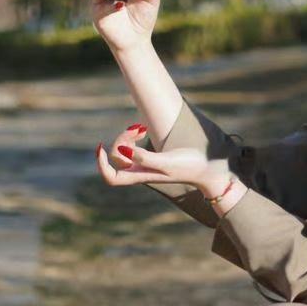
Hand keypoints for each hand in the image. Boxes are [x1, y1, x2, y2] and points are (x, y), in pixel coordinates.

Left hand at [96, 124, 224, 195]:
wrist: (205, 168)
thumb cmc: (187, 166)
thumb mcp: (166, 162)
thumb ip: (145, 158)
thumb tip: (123, 150)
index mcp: (140, 176)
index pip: (111, 177)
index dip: (102, 164)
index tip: (101, 147)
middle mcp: (139, 171)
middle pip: (117, 158)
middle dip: (121, 139)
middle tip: (139, 128)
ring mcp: (144, 164)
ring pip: (123, 150)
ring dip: (127, 136)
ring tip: (141, 127)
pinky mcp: (151, 157)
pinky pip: (132, 147)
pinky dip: (133, 136)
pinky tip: (143, 130)